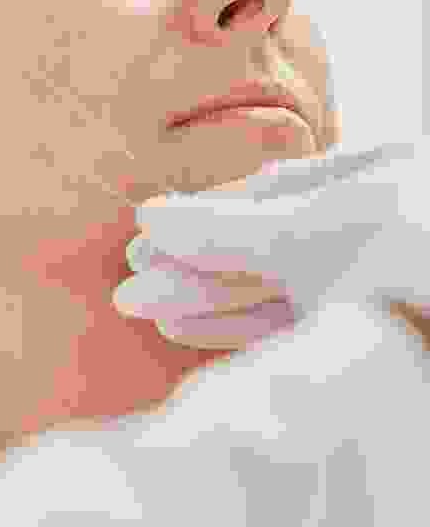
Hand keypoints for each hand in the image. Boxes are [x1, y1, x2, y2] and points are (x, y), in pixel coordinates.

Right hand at [116, 142, 429, 351]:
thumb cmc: (417, 246)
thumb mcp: (322, 228)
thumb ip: (234, 228)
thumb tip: (151, 218)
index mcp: (366, 181)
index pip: (261, 202)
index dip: (197, 221)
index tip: (139, 242)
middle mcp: (364, 234)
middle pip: (258, 252)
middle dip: (190, 270)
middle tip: (126, 293)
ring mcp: (367, 292)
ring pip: (271, 297)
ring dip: (207, 305)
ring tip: (144, 314)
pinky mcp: (368, 346)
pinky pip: (293, 336)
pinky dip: (242, 335)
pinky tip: (193, 333)